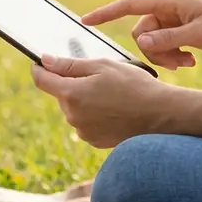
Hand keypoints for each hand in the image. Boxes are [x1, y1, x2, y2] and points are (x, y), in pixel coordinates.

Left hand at [30, 55, 173, 148]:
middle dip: (71, 84)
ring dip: (84, 99)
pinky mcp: (94, 140)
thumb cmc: (134, 86)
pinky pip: (85, 122)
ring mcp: (82, 130)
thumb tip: (45, 61)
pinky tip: (114, 109)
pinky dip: (94, 114)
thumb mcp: (102, 66)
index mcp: (71, 94)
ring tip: (111, 94)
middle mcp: (72, 116)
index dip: (39, 68)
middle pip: (61, 94)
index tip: (41, 62)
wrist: (162, 116)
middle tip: (97, 77)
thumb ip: (69, 65)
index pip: (41, 80)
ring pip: (74, 109)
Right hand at [82, 0, 201, 70]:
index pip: (128, 5)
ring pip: (151, 42)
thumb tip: (138, 42)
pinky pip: (163, 45)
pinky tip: (191, 61)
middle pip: (140, 32)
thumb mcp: (198, 34)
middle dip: (153, 51)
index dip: (105, 13)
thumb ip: (166, 39)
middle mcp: (167, 7)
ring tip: (187, 64)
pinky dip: (173, 56)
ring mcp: (173, 19)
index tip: (85, 21)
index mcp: (168, 0)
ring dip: (165, 56)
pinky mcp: (180, 29)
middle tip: (176, 64)